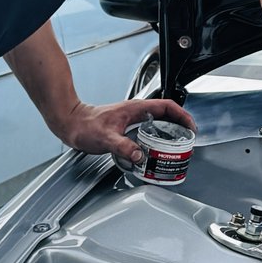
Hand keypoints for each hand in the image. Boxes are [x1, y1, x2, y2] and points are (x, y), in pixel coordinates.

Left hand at [55, 98, 195, 163]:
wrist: (71, 124)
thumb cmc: (85, 126)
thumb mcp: (106, 138)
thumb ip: (124, 147)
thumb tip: (140, 155)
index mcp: (136, 109)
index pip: (167, 106)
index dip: (182, 115)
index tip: (190, 127)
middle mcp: (137, 111)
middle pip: (167, 114)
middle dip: (181, 125)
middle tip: (187, 139)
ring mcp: (133, 118)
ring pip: (159, 121)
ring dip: (171, 131)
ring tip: (177, 145)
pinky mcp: (128, 126)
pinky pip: (150, 128)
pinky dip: (158, 136)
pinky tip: (156, 149)